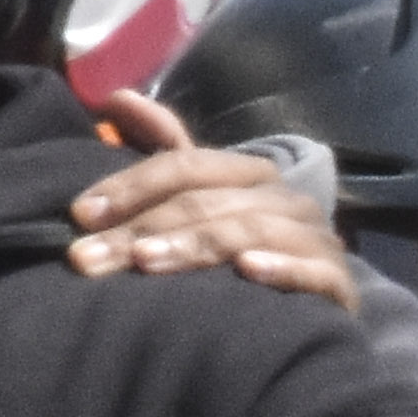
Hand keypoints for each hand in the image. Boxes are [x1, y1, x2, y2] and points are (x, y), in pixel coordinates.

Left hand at [66, 89, 360, 304]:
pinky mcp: (338, 285)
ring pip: (250, 231)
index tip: (79, 215)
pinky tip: (246, 274)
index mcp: (252, 175)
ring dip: (195, 246)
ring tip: (145, 264)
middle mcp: (287, 201)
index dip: (131, 185)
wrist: (313, 319)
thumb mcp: (203, 200)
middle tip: (87, 258)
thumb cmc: (247, 258)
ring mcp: (316, 241)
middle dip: (141, 229)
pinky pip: (312, 271)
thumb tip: (117, 96)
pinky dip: (280, 268)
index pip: (187, 165)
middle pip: (207, 203)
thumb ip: (165, 150)